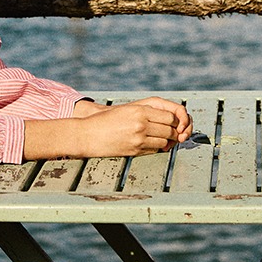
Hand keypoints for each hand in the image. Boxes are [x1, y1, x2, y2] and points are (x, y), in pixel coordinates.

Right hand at [74, 97, 192, 156]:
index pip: (170, 117)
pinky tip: (149, 144)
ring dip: (165, 141)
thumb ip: (146, 112)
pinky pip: (155, 150)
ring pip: (165, 142)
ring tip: (160, 138)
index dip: (175, 121)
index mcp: (140, 111)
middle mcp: (141, 124)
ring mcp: (139, 139)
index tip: (173, 123)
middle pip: (170, 130)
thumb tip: (168, 119)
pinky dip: (156, 148)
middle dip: (173, 132)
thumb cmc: (105, 121)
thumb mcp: (126, 110)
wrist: (87, 134)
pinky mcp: (135, 151)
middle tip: (170, 132)